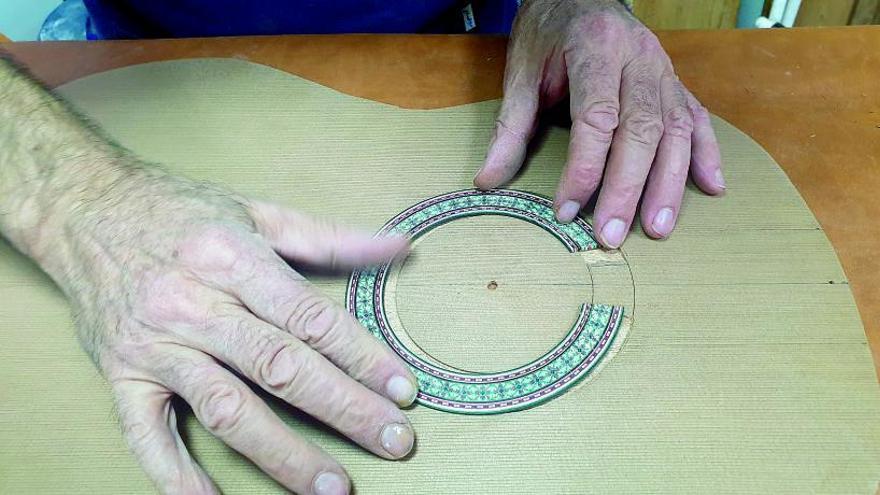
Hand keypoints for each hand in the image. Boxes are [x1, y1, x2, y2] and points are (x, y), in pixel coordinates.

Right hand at [62, 168, 416, 493]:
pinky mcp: (122, 375)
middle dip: (343, 409)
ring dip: (283, 453)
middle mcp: (194, 303)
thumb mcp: (257, 211)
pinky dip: (175, 474)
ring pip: (226, 408)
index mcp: (232, 258)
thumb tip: (397, 247)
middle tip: (394, 441)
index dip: (362, 357)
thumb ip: (329, 238)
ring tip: (330, 487)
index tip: (403, 390)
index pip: (310, 318)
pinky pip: (145, 433)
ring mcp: (155, 345)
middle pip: (279, 367)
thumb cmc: (178, 212)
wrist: (85, 209)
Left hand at [474, 0, 724, 247]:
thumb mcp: (520, 71)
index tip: (565, 209)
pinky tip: (711, 188)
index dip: (583, 169)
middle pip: (642, 131)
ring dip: (668, 184)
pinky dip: (705, 154)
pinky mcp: (675, 81)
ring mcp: (663, 70)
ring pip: (676, 130)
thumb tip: (489, 180)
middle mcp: (639, 59)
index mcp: (596, 50)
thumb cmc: (548, 32)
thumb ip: (510, 127)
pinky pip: (697, 118)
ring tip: (657, 228)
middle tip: (610, 235)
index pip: (597, 119)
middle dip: (626, 189)